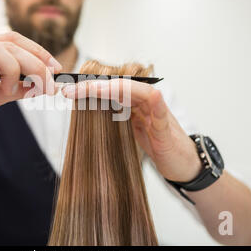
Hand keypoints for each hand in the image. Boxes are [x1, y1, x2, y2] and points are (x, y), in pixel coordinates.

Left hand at [61, 79, 201, 181]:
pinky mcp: (167, 129)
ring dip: (116, 89)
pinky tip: (150, 96)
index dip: (89, 88)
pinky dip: (155, 102)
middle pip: (120, 87)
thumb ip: (116, 117)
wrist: (182, 164)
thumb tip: (88, 109)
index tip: (68, 91)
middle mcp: (146, 104)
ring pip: (139, 93)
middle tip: (70, 90)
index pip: (111, 89)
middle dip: (94, 87)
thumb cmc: (157, 145)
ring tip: (94, 89)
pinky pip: (161, 112)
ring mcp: (157, 114)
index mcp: (134, 104)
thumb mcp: (131, 130)